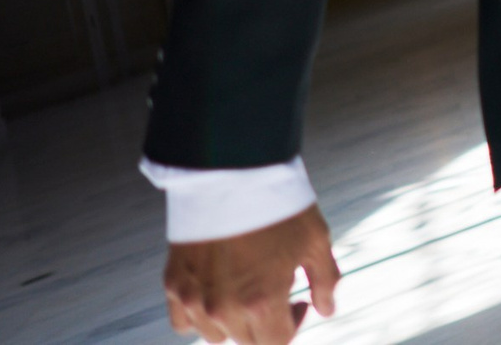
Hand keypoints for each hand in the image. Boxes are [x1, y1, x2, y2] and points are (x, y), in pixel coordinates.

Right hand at [163, 205, 338, 343]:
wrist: (231, 172)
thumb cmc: (279, 204)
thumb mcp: (316, 240)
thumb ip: (325, 281)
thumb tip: (326, 309)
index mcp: (262, 302)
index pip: (277, 343)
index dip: (294, 326)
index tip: (297, 303)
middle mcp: (224, 309)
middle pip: (248, 341)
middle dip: (267, 323)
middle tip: (276, 290)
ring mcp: (194, 299)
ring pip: (216, 335)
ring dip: (235, 322)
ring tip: (247, 289)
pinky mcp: (173, 284)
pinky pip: (183, 323)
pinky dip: (199, 318)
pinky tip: (216, 295)